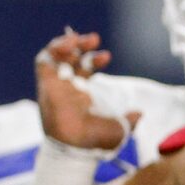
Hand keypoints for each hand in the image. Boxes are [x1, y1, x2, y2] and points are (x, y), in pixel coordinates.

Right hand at [34, 29, 128, 152]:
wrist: (77, 146)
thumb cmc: (96, 141)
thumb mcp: (120, 129)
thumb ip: (129, 120)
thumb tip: (140, 114)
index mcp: (81, 94)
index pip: (85, 70)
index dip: (95, 59)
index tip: (107, 55)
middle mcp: (67, 87)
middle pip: (71, 59)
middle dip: (82, 46)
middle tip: (94, 38)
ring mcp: (56, 84)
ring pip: (56, 56)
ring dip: (66, 43)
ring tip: (78, 38)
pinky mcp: (45, 83)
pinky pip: (44, 60)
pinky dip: (54, 49)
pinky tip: (68, 43)